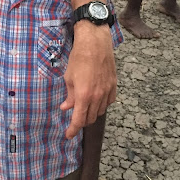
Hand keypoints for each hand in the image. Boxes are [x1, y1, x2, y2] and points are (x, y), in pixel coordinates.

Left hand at [61, 22, 115, 137]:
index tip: (68, 135)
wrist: (95, 43)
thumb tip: (66, 107)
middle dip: (81, 121)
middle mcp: (97, 96)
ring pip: (100, 111)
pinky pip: (108, 102)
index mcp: (83, 95)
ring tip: (84, 107)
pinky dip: (101, 105)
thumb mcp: (69, 77)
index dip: (73, 130)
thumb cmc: (79, 58)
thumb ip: (69, 95)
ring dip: (91, 113)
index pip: (79, 120)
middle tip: (74, 118)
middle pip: (90, 118)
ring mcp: (107, 91)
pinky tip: (96, 99)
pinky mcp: (113, 85)